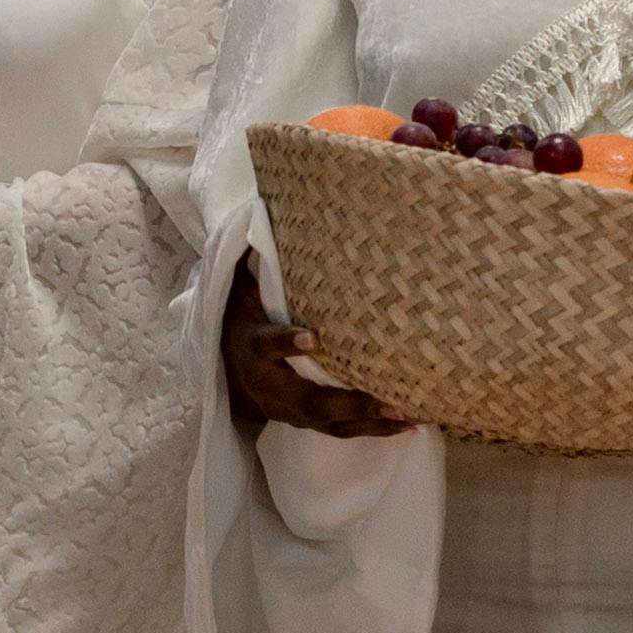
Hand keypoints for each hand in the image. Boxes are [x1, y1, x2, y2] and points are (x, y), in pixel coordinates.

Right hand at [219, 254, 412, 440]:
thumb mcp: (243, 281)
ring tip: (411, 417)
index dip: (284, 343)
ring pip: (326, 423)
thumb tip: (279, 201)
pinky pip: (338, 430)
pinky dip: (372, 428)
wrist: (221, 357)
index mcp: (247, 342)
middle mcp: (264, 383)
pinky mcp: (301, 421)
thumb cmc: (244, 307)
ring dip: (370, 422)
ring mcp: (283, 408)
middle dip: (350, 404)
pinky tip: (410, 422)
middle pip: (305, 400)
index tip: (313, 337)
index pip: (263, 344)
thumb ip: (261, 253)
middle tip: (392, 401)